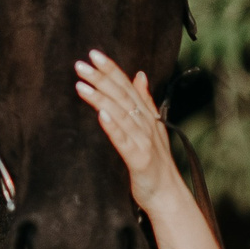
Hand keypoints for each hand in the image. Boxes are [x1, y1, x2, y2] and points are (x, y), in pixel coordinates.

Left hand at [74, 51, 182, 212]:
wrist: (168, 194)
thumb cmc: (156, 162)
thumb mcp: (152, 127)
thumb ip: (144, 100)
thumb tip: (139, 75)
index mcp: (147, 116)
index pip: (128, 86)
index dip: (111, 69)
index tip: (94, 54)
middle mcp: (147, 124)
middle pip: (122, 96)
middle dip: (101, 78)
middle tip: (81, 64)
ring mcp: (144, 141)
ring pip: (121, 114)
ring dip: (101, 98)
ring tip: (82, 85)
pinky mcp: (140, 160)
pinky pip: (124, 141)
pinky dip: (113, 127)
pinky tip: (101, 115)